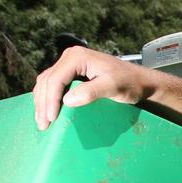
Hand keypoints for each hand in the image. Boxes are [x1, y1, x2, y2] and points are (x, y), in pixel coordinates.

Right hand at [32, 47, 152, 130]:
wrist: (139, 81)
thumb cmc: (129, 83)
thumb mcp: (112, 87)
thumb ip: (91, 92)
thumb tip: (67, 100)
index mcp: (77, 57)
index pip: (56, 79)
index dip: (51, 100)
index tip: (51, 118)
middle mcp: (70, 57)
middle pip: (48, 81)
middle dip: (43, 103)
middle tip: (43, 125)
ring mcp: (69, 64)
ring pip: (47, 83)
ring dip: (42, 102)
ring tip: (42, 122)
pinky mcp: (72, 72)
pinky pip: (53, 84)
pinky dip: (48, 98)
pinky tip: (47, 111)